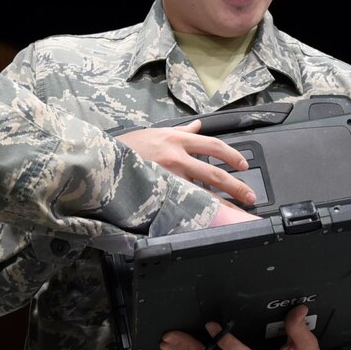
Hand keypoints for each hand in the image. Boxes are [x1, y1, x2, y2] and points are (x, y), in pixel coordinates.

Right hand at [114, 119, 255, 206]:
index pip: (213, 146)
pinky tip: (207, 222)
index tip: (244, 166)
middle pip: (214, 174)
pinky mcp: (157, 194)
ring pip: (201, 193)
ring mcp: (167, 178)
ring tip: (235, 214)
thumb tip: (197, 127)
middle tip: (249, 196)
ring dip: (220, 205)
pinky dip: (195, 214)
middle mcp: (175, 157)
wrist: (101, 158)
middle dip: (235, 187)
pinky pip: (181, 205)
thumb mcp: (156, 133)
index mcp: (176, 139)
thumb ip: (180, 132)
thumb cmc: (128, 146)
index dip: (233, 155)